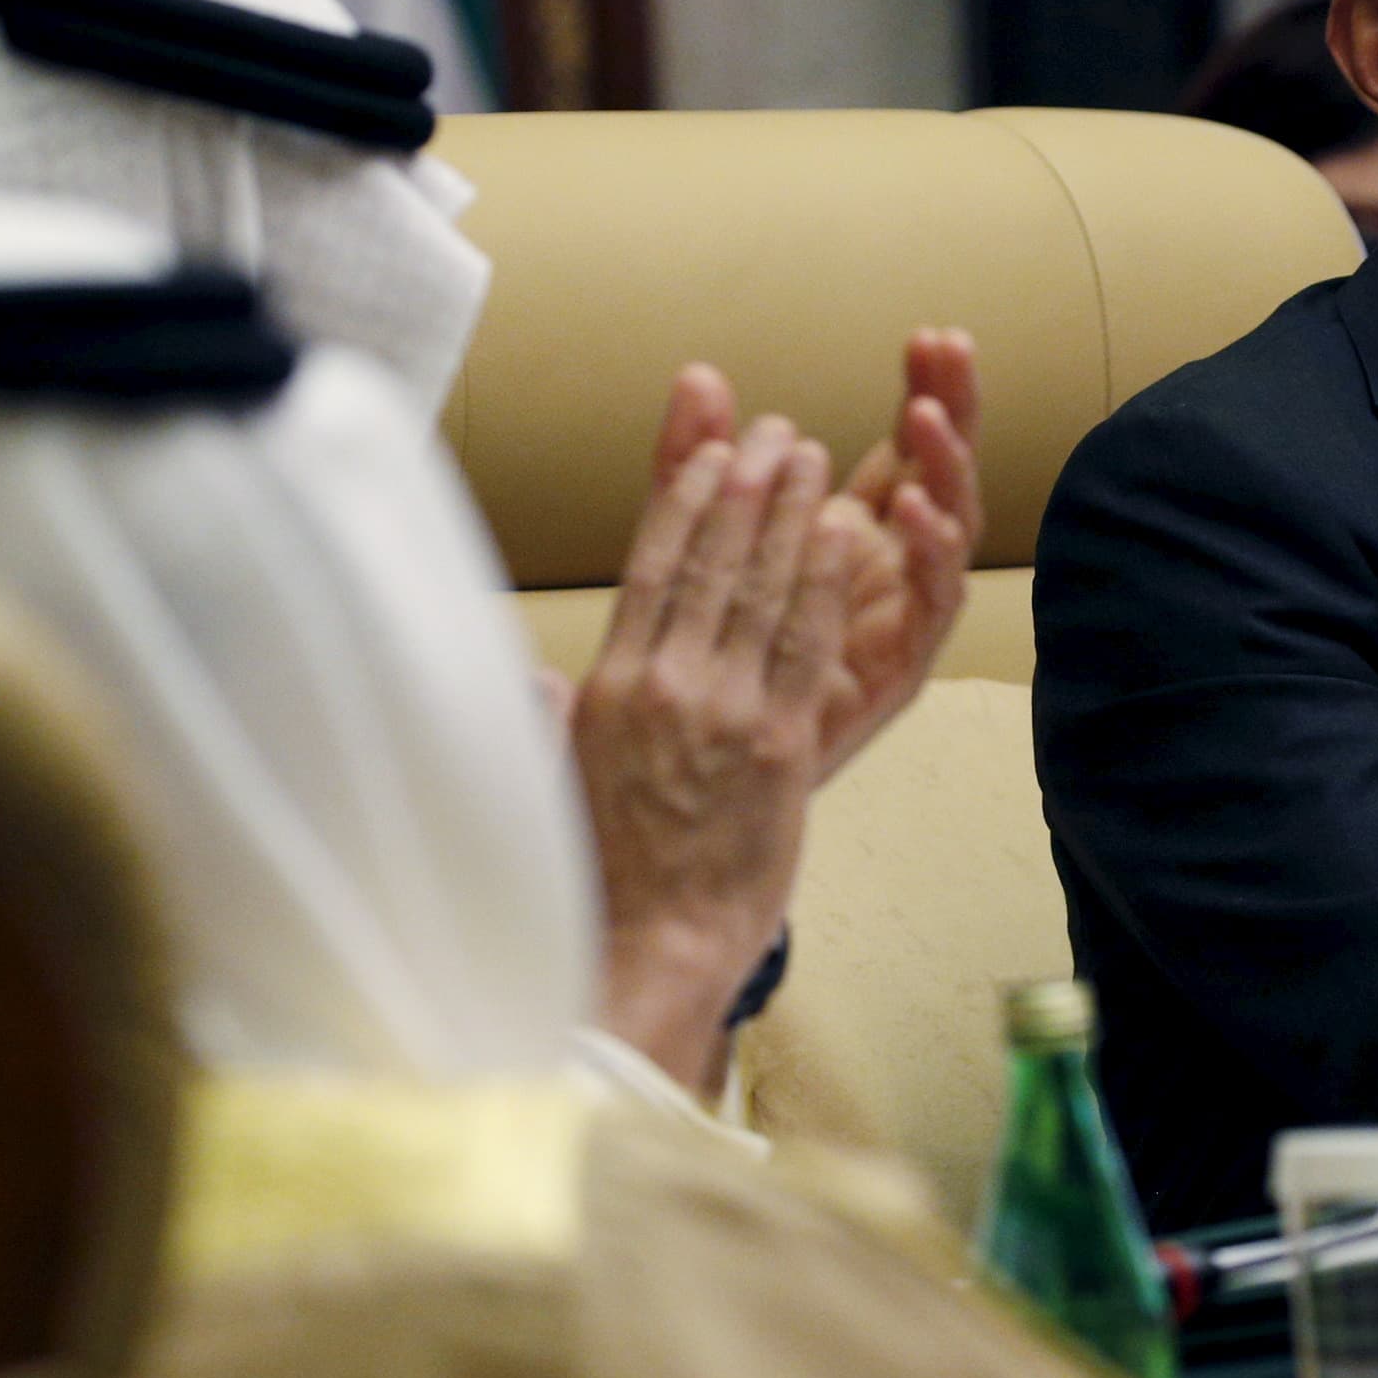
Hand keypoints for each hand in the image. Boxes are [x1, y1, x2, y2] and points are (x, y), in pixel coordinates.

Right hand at [572, 414, 857, 1088]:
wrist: (651, 947)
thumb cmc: (603, 878)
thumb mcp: (556, 781)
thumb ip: (552, 715)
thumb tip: (532, 673)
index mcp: (609, 689)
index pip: (652, 568)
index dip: (683, 501)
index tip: (707, 454)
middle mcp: (666, 687)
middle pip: (713, 561)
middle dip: (747, 486)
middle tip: (774, 430)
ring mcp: (726, 713)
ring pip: (763, 590)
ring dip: (791, 515)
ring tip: (811, 457)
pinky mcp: (779, 747)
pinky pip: (807, 645)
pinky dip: (825, 583)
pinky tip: (845, 534)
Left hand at [649, 334, 981, 779]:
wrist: (700, 806)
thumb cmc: (702, 674)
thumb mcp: (689, 545)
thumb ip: (694, 462)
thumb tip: (699, 375)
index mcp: (854, 534)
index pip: (906, 448)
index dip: (923, 390)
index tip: (927, 336)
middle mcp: (889, 571)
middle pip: (942, 475)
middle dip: (952, 409)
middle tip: (949, 350)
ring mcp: (900, 618)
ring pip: (950, 532)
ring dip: (947, 471)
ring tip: (926, 416)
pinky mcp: (899, 669)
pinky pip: (933, 607)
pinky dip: (932, 555)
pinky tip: (917, 512)